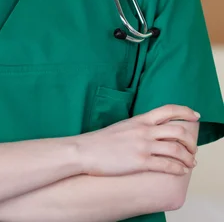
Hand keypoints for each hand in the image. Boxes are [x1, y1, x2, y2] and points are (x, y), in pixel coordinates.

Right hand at [76, 104, 198, 176]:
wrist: (85, 151)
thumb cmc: (102, 141)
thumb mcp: (123, 126)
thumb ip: (139, 126)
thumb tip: (151, 129)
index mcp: (140, 119)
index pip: (168, 110)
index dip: (185, 111)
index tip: (195, 116)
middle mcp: (144, 130)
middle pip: (178, 130)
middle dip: (191, 141)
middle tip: (194, 148)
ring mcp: (143, 146)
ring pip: (176, 149)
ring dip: (188, 157)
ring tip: (191, 163)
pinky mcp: (140, 162)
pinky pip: (166, 165)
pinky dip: (178, 168)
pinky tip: (181, 171)